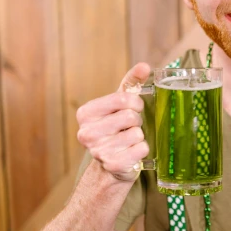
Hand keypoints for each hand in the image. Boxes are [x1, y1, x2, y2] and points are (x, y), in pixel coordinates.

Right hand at [76, 63, 150, 182]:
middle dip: (136, 121)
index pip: (122, 98)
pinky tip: (131, 153)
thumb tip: (145, 66)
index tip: (134, 108)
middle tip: (129, 128)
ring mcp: (99, 151)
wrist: (112, 165)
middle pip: (131, 116)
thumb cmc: (117, 129)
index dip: (135, 103)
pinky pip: (142, 149)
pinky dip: (142, 150)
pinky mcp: (113, 165)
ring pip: (138, 134)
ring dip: (139, 136)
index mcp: (86, 113)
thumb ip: (131, 83)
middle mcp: (87, 132)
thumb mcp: (120, 104)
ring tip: (129, 141)